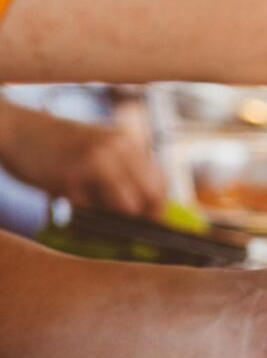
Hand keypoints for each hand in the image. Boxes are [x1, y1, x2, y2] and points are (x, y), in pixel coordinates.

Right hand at [0, 100, 165, 216]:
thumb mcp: (99, 148)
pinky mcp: (71, 177)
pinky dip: (85, 215)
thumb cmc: (59, 145)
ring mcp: (95, 161)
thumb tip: (150, 212)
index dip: (156, 209)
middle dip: (141, 218)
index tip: (147, 225)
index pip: (160, 185)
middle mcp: (118, 148)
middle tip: (123, 229)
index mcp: (128, 142)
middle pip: (150, 198)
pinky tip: (71, 199)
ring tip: (92, 209)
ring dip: (114, 219)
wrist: (15, 128)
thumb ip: (124, 172)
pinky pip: (91, 211)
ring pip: (127, 208)